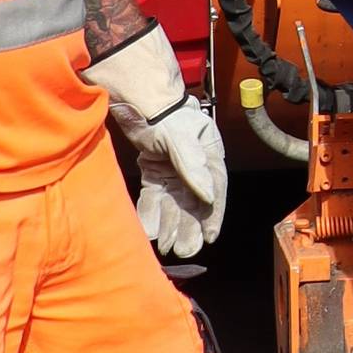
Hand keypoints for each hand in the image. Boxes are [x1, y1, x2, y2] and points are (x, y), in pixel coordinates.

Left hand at [112, 94, 227, 257]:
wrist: (138, 102)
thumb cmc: (165, 115)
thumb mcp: (181, 137)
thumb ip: (193, 165)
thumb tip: (208, 197)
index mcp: (209, 156)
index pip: (214, 190)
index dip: (213, 215)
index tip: (210, 236)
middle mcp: (194, 167)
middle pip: (194, 202)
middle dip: (189, 227)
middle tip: (184, 250)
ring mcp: (174, 172)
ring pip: (174, 204)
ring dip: (172, 226)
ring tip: (168, 247)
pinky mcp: (155, 175)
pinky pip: (155, 199)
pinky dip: (153, 214)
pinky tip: (150, 231)